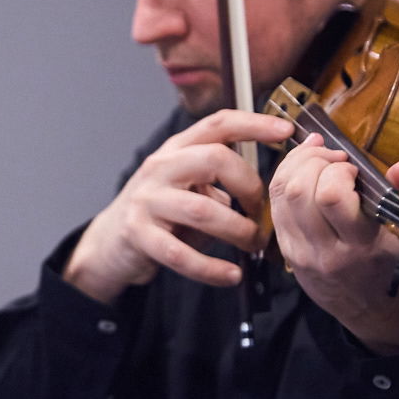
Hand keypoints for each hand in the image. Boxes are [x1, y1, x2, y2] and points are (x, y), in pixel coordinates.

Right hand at [64, 110, 293, 304]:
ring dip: (238, 231)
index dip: (253, 123)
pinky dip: (211, 268)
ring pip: (203, 210)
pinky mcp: (138, 234)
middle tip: (262, 213)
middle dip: (250, 188)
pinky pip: (181, 254)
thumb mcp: (191, 185)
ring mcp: (147, 200)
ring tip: (252, 245)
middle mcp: (160, 167)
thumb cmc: (164, 213)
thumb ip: (224, 180)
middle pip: (214, 159)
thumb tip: (277, 187)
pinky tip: (230, 275)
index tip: (286, 131)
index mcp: (177, 150)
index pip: (217, 125)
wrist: (112, 240)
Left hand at [270, 133, 398, 353]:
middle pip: (299, 191)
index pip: (331, 197)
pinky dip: (285, 180)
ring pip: (280, 195)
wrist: (378, 316)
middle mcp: (325, 251)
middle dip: (314, 161)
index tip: (355, 168)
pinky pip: (275, 206)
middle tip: (334, 157)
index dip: (338, 170)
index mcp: (362, 247)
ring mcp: (300, 253)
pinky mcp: (286, 252)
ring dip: (296, 165)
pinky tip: (304, 171)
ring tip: (319, 158)